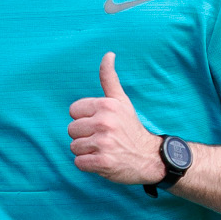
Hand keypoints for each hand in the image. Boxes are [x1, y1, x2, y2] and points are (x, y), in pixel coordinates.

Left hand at [67, 52, 162, 185]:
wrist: (149, 157)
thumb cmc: (131, 128)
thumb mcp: (121, 101)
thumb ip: (109, 79)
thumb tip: (108, 54)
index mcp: (106, 105)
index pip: (73, 111)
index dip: (84, 119)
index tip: (100, 124)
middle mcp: (104, 122)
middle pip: (71, 130)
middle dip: (84, 136)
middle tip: (103, 139)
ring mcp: (104, 143)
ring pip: (74, 147)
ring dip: (86, 151)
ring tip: (103, 150)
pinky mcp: (103, 162)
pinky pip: (79, 162)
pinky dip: (88, 165)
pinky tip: (102, 161)